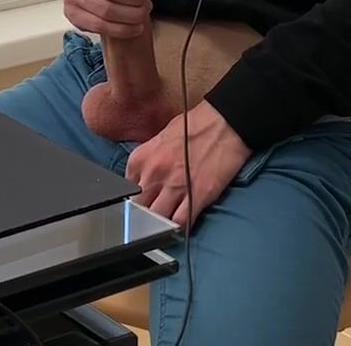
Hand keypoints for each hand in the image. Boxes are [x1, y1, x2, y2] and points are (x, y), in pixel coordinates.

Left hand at [125, 100, 250, 230]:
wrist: (225, 122)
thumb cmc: (194, 126)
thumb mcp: (159, 138)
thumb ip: (147, 162)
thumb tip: (144, 181)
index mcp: (140, 159)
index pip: (126, 192)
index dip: (134, 201)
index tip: (140, 205)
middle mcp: (153, 174)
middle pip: (138, 209)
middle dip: (143, 216)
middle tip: (150, 219)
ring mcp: (174, 187)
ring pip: (156, 220)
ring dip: (160, 225)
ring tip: (164, 226)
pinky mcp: (197, 197)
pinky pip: (180, 222)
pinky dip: (178, 227)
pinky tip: (180, 226)